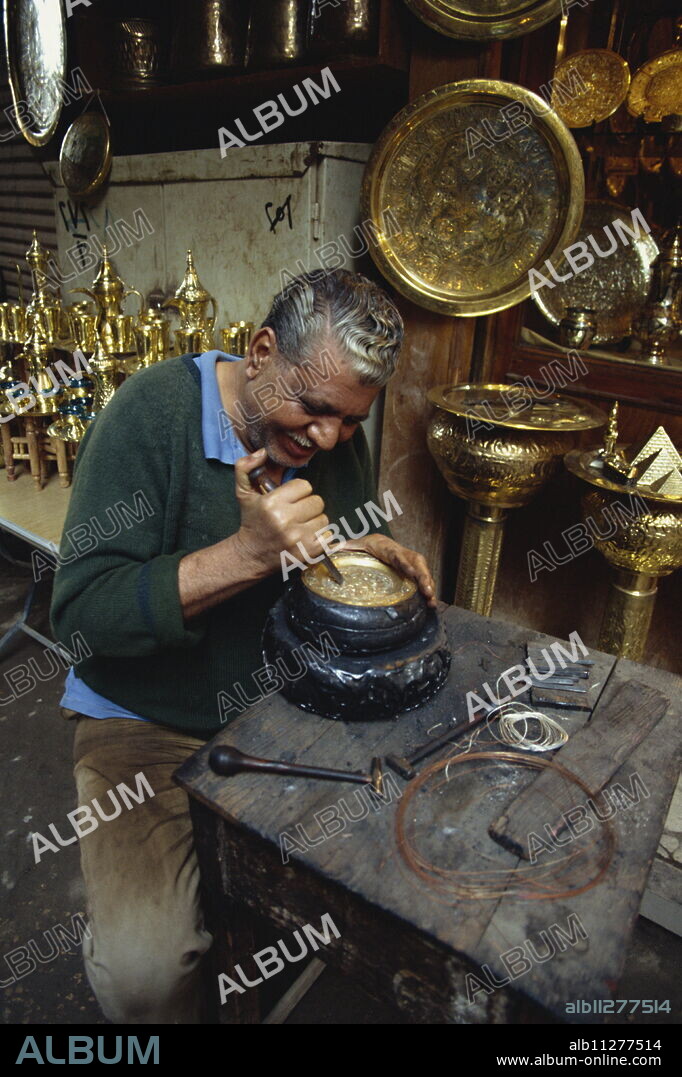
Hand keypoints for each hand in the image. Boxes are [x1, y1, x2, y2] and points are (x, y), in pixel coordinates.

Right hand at [233, 449, 330, 573]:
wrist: (251, 555)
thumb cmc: (251, 521)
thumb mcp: (243, 492)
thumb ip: (245, 467)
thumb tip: (262, 452)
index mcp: (271, 503)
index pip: (305, 486)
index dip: (298, 492)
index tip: (289, 500)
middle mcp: (285, 521)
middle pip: (317, 502)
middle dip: (307, 506)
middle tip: (295, 514)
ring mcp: (298, 538)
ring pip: (324, 519)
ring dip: (314, 522)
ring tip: (300, 526)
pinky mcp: (308, 552)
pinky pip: (328, 536)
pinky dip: (321, 537)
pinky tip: (307, 537)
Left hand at [341, 533, 436, 606]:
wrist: (377, 541)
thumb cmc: (367, 544)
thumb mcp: (354, 544)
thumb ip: (344, 547)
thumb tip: (330, 548)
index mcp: (388, 547)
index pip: (398, 555)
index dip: (406, 563)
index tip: (412, 572)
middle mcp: (402, 553)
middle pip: (417, 563)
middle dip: (424, 577)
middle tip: (428, 591)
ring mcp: (409, 562)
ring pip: (423, 571)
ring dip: (428, 585)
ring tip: (432, 600)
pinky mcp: (411, 570)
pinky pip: (422, 578)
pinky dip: (427, 589)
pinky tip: (430, 602)